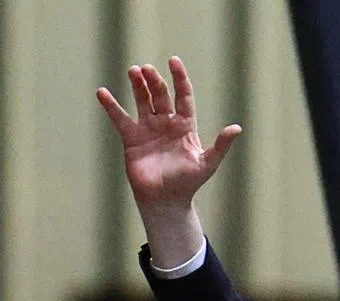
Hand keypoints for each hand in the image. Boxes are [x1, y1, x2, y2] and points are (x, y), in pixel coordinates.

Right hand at [96, 57, 240, 261]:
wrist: (165, 201)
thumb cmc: (188, 184)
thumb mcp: (207, 164)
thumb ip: (221, 145)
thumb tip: (237, 128)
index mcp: (185, 125)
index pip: (183, 95)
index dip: (179, 78)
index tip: (173, 61)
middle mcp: (166, 123)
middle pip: (160, 95)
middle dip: (154, 81)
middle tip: (147, 70)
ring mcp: (148, 129)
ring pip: (142, 101)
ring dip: (138, 85)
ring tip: (133, 71)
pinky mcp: (132, 139)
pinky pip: (120, 118)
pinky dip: (111, 106)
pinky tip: (102, 92)